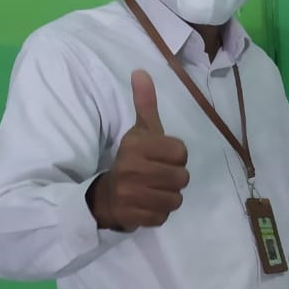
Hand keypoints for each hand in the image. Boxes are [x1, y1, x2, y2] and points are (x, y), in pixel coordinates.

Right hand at [87, 70, 189, 230]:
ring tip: (154, 190)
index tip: (162, 157)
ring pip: (176, 199)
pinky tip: (148, 204)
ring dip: (169, 197)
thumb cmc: (131, 160)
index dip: (176, 157)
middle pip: (182, 178)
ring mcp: (131, 195)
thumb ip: (145, 104)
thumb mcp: (139, 131)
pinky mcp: (132, 217)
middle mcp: (132, 169)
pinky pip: (164, 217)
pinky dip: (160, 213)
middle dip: (175, 178)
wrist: (106, 195)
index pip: (181, 153)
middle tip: (158, 177)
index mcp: (136, 145)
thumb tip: (141, 71)